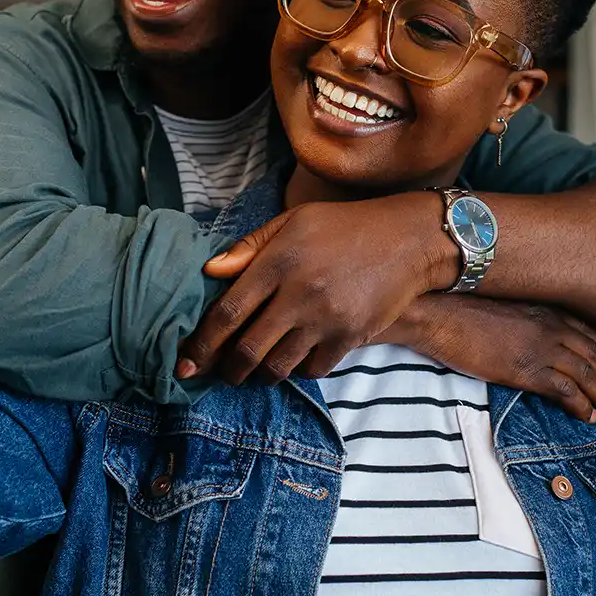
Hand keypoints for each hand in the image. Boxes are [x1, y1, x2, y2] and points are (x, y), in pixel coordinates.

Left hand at [179, 193, 457, 384]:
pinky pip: (313, 369)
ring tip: (255, 370)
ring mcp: (326, 319)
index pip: (227, 313)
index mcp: (278, 262)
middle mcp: (299, 293)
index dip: (201, 343)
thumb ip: (250, 247)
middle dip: (227, 370)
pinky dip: (298, 370)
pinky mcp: (350, 337)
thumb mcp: (294, 221)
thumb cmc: (345, 227)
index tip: (186, 361)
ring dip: (260, 374)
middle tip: (220, 374)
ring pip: (278, 366)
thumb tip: (210, 271)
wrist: (409, 240)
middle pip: (247, 349)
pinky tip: (294, 360)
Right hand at [392, 296, 595, 421]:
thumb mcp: (507, 311)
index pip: (590, 335)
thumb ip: (529, 323)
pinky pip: (566, 391)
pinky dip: (581, 406)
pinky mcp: (527, 371)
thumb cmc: (464, 313)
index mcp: (547, 312)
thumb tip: (533, 340)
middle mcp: (551, 328)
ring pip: (587, 375)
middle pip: (595, 357)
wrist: (441, 316)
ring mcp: (541, 349)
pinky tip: (587, 417)